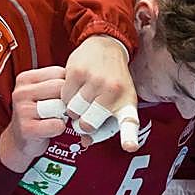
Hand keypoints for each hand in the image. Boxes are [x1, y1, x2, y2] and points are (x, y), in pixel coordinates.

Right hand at [0, 67, 71, 171]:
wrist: (23, 141)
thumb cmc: (39, 113)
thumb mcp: (44, 91)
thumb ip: (59, 81)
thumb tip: (85, 76)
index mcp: (25, 78)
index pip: (59, 72)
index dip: (68, 85)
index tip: (64, 95)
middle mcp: (21, 92)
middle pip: (61, 88)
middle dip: (67, 100)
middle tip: (63, 109)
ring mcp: (22, 110)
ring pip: (60, 106)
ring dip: (63, 114)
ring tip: (56, 118)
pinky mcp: (27, 128)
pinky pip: (57, 124)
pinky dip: (59, 128)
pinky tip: (52, 129)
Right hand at [60, 35, 140, 151]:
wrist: (107, 47)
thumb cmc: (114, 79)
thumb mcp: (118, 101)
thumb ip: (103, 124)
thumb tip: (85, 141)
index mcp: (126, 102)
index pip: (129, 122)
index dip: (129, 138)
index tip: (130, 147)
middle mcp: (112, 91)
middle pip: (86, 124)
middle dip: (83, 121)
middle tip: (86, 111)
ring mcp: (95, 80)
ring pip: (73, 111)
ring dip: (73, 108)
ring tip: (82, 98)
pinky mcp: (77, 71)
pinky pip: (64, 96)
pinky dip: (66, 96)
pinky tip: (75, 88)